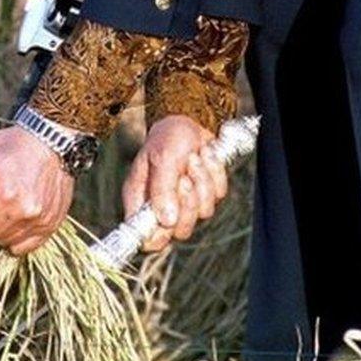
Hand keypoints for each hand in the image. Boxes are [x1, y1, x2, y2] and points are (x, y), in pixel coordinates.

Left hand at [0, 125, 74, 255]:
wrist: (53, 139)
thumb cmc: (17, 143)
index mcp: (3, 195)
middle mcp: (22, 212)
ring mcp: (39, 219)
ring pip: (12, 243)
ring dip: (6, 231)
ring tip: (9, 208)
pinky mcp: (52, 222)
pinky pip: (31, 245)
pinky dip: (23, 236)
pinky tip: (21, 220)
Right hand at [122, 114, 228, 251]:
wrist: (188, 121)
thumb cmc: (166, 138)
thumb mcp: (161, 157)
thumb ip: (162, 188)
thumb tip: (166, 220)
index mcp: (142, 202)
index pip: (148, 239)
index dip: (159, 236)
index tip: (168, 218)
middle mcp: (164, 207)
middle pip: (180, 230)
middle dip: (188, 202)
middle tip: (184, 178)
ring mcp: (187, 202)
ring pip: (203, 212)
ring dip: (202, 180)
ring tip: (193, 157)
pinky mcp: (206, 193)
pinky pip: (218, 194)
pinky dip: (214, 172)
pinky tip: (204, 154)